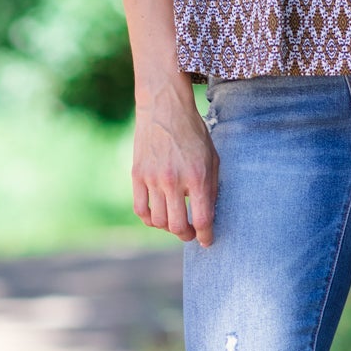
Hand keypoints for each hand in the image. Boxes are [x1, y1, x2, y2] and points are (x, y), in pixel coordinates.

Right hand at [130, 87, 219, 245]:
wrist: (165, 108)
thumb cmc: (193, 133)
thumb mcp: (212, 158)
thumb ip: (211, 187)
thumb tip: (208, 215)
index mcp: (197, 176)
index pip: (202, 218)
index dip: (206, 235)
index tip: (207, 241)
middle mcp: (174, 180)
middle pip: (177, 225)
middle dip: (187, 235)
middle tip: (191, 233)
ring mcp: (153, 178)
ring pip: (158, 221)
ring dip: (168, 228)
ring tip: (175, 222)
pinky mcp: (137, 175)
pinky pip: (140, 209)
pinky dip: (149, 219)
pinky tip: (157, 216)